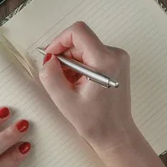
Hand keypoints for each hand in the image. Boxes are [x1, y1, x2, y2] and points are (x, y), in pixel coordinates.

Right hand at [39, 21, 137, 154]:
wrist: (116, 134)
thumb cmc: (95, 122)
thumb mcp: (65, 101)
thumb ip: (50, 76)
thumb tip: (48, 58)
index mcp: (105, 61)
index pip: (78, 32)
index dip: (59, 41)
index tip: (50, 57)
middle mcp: (115, 55)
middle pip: (80, 40)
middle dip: (64, 56)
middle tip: (58, 77)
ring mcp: (118, 58)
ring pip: (84, 47)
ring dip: (71, 63)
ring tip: (69, 85)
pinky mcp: (116, 63)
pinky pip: (91, 54)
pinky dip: (80, 66)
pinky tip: (78, 84)